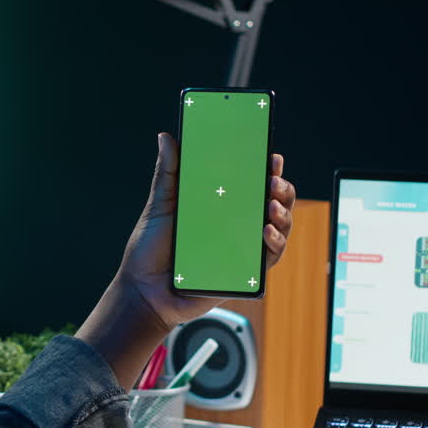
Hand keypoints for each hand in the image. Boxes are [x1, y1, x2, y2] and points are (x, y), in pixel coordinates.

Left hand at [114, 133, 296, 329]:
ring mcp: (241, 247)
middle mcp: (234, 224)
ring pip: (278, 226)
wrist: (144, 291)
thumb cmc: (150, 249)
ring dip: (283, 212)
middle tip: (273, 179)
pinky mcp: (244, 272)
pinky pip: (270, 256)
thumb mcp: (160, 205)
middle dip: (280, 187)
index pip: (249, 181)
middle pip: (271, 201)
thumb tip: (166, 137)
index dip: (265, 168)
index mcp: (218, 204)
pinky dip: (274, 242)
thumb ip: (168, 172)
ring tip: (272, 204)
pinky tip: (266, 230)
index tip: (271, 156)